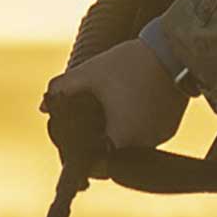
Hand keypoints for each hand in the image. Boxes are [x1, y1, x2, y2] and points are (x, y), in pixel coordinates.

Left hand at [44, 37, 195, 164]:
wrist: (173, 50)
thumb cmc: (130, 63)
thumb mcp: (90, 73)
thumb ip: (63, 88)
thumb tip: (43, 105)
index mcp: (123, 139)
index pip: (98, 166)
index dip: (83, 161)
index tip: (76, 148)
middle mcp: (145, 145)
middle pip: (114, 157)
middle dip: (98, 145)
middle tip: (87, 128)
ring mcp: (160, 138)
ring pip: (130, 147)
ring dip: (117, 136)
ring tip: (107, 115)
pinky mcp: (169, 128)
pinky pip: (146, 136)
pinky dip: (134, 127)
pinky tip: (126, 108)